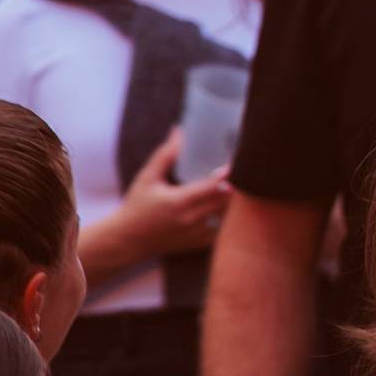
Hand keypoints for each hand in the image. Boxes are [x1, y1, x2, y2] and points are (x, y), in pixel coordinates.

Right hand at [103, 130, 232, 260]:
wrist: (128, 239)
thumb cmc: (137, 205)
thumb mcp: (147, 178)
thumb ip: (165, 155)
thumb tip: (179, 131)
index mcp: (178, 201)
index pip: (212, 187)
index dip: (227, 175)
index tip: (237, 163)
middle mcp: (191, 219)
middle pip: (226, 201)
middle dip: (238, 187)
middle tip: (247, 172)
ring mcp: (197, 233)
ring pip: (228, 217)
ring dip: (236, 203)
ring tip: (245, 188)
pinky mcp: (200, 243)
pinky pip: (224, 231)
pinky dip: (230, 220)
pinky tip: (234, 208)